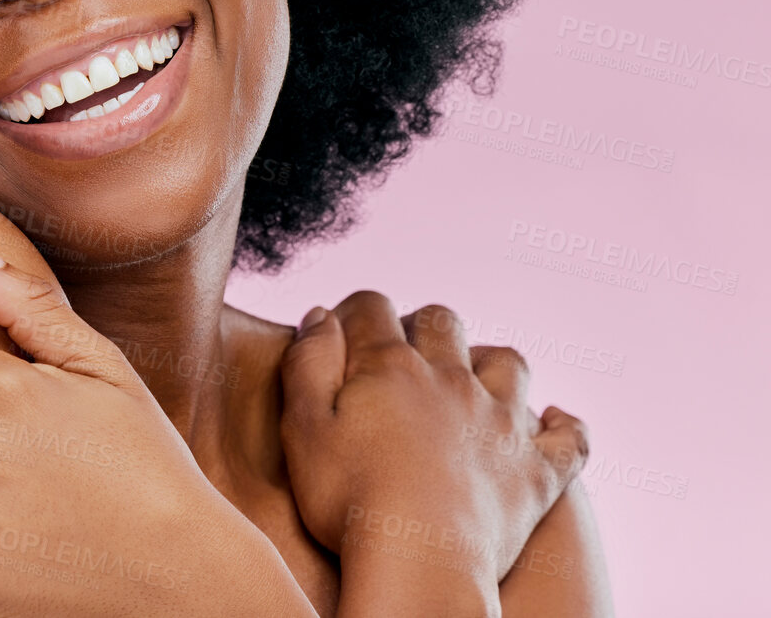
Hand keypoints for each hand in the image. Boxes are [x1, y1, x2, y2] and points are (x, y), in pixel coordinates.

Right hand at [280, 293, 589, 588]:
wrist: (421, 563)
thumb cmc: (349, 500)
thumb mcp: (303, 426)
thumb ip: (308, 363)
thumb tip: (320, 316)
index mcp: (390, 365)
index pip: (372, 307)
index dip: (353, 313)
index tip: (339, 337)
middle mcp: (450, 378)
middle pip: (442, 321)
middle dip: (420, 326)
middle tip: (401, 359)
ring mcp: (500, 422)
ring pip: (507, 363)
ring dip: (489, 364)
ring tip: (471, 384)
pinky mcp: (536, 472)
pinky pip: (567, 439)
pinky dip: (562, 428)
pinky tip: (552, 424)